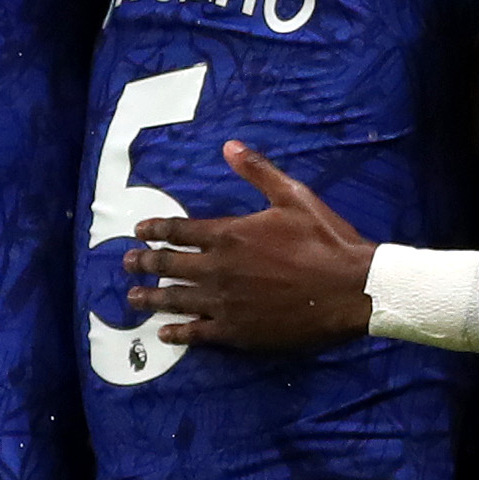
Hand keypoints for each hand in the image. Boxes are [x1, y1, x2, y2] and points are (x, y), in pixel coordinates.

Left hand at [127, 144, 375, 349]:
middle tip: (127, 264)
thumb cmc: (325, 240)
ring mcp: (225, 303)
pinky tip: (166, 333)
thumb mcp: (293, 196)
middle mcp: (218, 269)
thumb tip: (229, 146)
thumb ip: (258, 172)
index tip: (139, 231)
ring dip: (152, 298)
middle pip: (170, 265)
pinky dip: (179, 332)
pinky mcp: (237, 331)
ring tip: (134, 299)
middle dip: (145, 263)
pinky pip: (198, 332)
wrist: (350, 289)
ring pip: (177, 299)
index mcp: (230, 234)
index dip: (156, 230)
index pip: (179, 230)